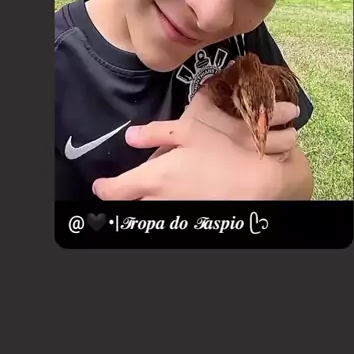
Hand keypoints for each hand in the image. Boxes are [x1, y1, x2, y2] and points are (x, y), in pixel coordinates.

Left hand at [92, 95, 305, 200]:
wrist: (254, 184)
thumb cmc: (221, 155)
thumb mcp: (189, 132)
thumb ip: (156, 132)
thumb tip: (130, 136)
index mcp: (154, 178)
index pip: (116, 191)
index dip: (104, 189)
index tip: (100, 186)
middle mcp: (159, 201)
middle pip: (128, 207)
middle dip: (121, 199)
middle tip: (121, 189)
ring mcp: (174, 213)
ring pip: (147, 212)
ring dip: (142, 203)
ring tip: (146, 192)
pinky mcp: (188, 220)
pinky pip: (165, 215)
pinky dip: (161, 207)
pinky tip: (172, 196)